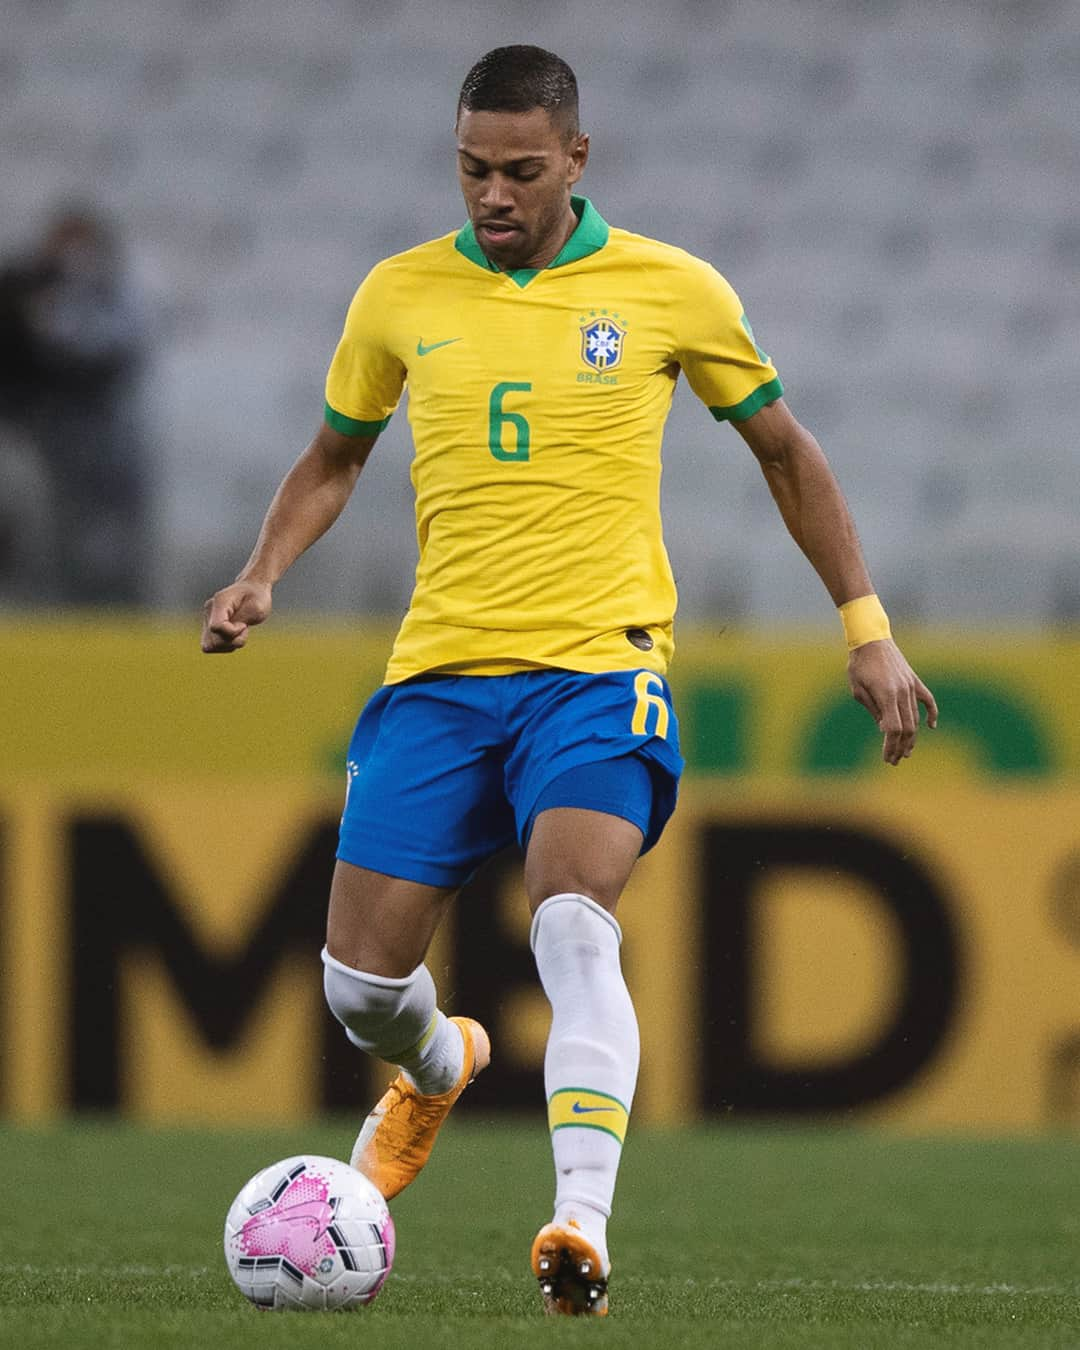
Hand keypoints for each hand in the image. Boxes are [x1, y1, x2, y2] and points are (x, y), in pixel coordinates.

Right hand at [201, 579, 272, 652]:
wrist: (253, 589)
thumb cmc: (257, 597)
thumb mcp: (258, 608)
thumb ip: (242, 620)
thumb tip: (229, 633)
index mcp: (220, 602)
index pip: (216, 627)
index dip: (232, 632)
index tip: (244, 625)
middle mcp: (209, 611)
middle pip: (211, 641)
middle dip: (231, 641)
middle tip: (244, 628)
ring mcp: (207, 619)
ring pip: (209, 646)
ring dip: (228, 645)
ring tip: (240, 632)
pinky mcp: (209, 627)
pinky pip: (212, 646)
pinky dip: (226, 645)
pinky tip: (236, 635)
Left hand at [848, 639, 937, 765]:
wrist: (871, 640)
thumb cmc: (859, 665)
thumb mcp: (858, 690)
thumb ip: (873, 710)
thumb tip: (885, 729)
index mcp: (886, 695)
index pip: (893, 729)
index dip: (890, 746)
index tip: (887, 758)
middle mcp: (902, 692)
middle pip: (907, 728)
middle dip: (901, 747)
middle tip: (895, 760)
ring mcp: (911, 686)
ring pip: (916, 718)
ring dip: (911, 737)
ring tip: (906, 751)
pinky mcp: (914, 680)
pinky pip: (928, 700)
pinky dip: (932, 714)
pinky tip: (931, 727)